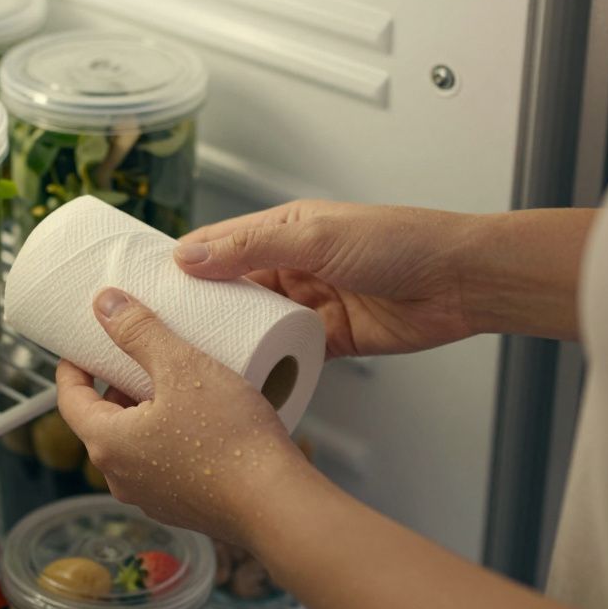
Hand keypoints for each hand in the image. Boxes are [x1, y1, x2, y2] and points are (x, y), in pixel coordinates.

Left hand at [56, 287, 312, 546]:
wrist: (278, 504)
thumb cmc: (230, 438)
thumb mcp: (182, 368)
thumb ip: (139, 332)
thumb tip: (105, 304)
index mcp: (107, 444)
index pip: (69, 399)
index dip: (73, 367)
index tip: (84, 345)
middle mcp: (120, 478)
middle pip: (102, 420)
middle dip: (115, 385)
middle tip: (138, 354)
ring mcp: (150, 497)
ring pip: (133, 443)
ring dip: (145, 411)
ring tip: (175, 381)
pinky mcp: (180, 507)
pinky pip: (161, 464)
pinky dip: (168, 437)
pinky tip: (200, 418)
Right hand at [174, 200, 479, 357]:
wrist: (460, 282)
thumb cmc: (399, 242)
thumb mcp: (316, 238)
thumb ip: (251, 249)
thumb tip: (189, 256)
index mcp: (284, 231)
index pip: (219, 245)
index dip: (182, 264)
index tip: (146, 285)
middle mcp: (292, 266)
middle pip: (231, 290)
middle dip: (199, 310)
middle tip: (161, 333)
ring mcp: (310, 304)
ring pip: (254, 325)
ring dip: (230, 340)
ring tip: (194, 360)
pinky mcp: (329, 339)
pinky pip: (286, 353)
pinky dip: (266, 364)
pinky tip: (243, 377)